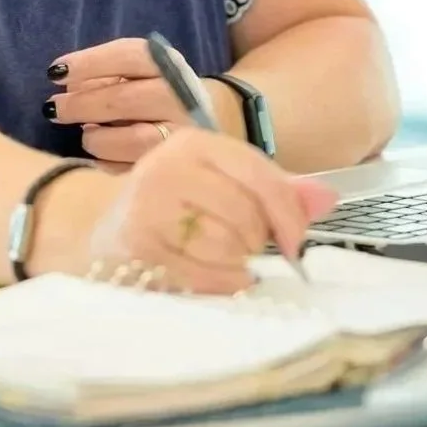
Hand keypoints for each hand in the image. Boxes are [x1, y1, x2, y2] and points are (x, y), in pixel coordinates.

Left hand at [44, 37, 240, 167]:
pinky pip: (134, 170)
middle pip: (125, 99)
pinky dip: (109, 163)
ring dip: (97, 137)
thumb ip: (108, 73)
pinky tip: (101, 157)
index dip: (90, 62)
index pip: (130, 56)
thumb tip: (64, 85)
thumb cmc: (163, 93)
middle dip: (82, 104)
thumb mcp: (145, 71)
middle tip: (54, 108)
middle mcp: (182, 99)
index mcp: (170, 66)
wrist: (223, 118)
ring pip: (132, 140)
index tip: (55, 72)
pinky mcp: (177, 167)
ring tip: (86, 133)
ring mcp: (183, 136)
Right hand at [72, 126, 335, 294]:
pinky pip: (202, 275)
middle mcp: (168, 167)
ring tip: (222, 258)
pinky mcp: (136, 247)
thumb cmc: (175, 205)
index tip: (297, 245)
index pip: (260, 175)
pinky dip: (218, 283)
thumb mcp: (222, 183)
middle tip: (244, 248)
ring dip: (236, 264)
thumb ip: (277, 191)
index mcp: (195, 143)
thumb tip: (328, 200)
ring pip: (226, 246)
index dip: (288, 214)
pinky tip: (211, 276)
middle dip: (256, 241)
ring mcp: (148, 206)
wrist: (98, 227)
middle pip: (245, 215)